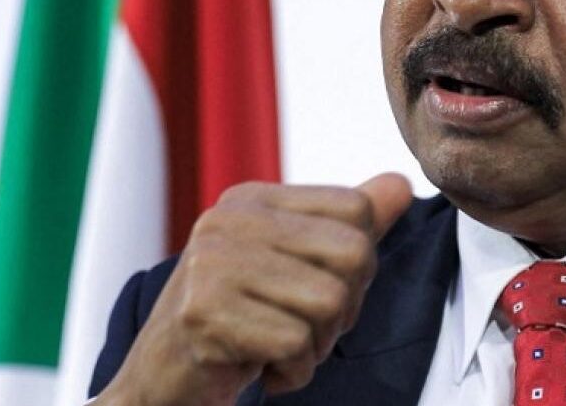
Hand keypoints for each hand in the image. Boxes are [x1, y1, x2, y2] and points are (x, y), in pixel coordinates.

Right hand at [95, 173, 412, 405]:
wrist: (163, 381)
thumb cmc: (236, 322)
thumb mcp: (293, 265)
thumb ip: (347, 225)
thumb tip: (401, 183)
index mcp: (251, 200)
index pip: (355, 210)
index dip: (355, 265)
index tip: (311, 290)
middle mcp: (227, 221)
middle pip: (352, 254)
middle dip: (342, 309)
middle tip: (296, 326)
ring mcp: (211, 265)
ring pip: (330, 302)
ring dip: (315, 345)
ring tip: (274, 346)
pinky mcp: (204, 314)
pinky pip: (296, 344)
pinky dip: (291, 371)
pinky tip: (257, 368)